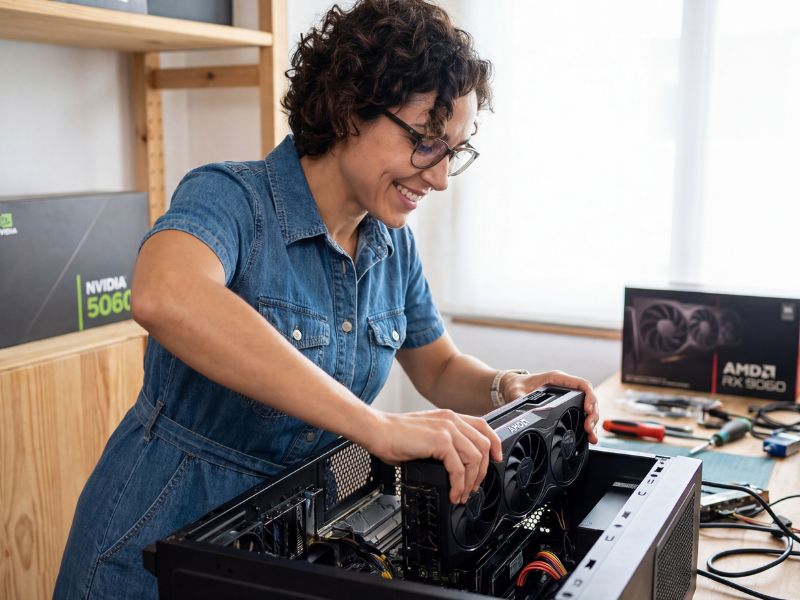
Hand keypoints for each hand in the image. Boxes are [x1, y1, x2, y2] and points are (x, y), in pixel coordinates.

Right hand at [363, 409, 502, 504]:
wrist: (376, 430)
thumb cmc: (393, 435)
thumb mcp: (424, 435)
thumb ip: (442, 445)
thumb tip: (452, 469)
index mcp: (449, 416)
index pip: (484, 426)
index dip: (495, 444)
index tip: (496, 459)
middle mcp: (451, 420)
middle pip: (484, 445)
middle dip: (483, 471)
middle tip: (473, 487)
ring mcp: (447, 429)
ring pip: (475, 458)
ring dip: (472, 481)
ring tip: (463, 494)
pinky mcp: (439, 441)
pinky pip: (459, 468)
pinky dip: (459, 485)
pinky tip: (453, 493)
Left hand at [502, 370, 599, 443]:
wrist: (512, 387)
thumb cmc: (517, 385)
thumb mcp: (516, 392)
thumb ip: (520, 399)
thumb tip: (523, 412)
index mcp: (557, 379)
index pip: (582, 384)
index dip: (589, 397)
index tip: (588, 410)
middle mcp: (565, 387)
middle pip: (589, 399)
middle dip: (592, 414)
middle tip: (588, 428)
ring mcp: (567, 397)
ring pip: (587, 409)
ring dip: (592, 423)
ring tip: (591, 436)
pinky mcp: (565, 406)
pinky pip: (580, 415)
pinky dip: (586, 426)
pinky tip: (589, 437)